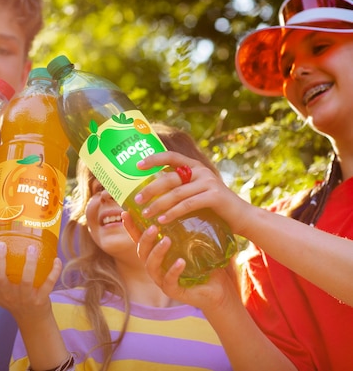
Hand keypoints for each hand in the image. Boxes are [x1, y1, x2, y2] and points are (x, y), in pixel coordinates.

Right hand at [0, 242, 60, 322]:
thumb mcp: (3, 291)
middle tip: (2, 245)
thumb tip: (5, 241)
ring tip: (32, 248)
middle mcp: (7, 296)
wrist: (33, 321)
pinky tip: (56, 260)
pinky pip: (48, 284)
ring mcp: (24, 298)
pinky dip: (53, 271)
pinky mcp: (40, 300)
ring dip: (29, 263)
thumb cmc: (17, 299)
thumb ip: (2, 274)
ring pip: (25, 280)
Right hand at [133, 222, 236, 312]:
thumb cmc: (206, 263)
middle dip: (145, 238)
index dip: (131, 227)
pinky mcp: (174, 291)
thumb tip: (187, 199)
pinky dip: (173, 271)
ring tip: (167, 240)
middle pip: (141, 251)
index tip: (125, 213)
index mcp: (158, 253)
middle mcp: (156, 266)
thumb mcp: (195, 242)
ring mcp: (163, 280)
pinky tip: (181, 262)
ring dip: (157, 252)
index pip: (139, 238)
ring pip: (151, 266)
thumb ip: (186, 226)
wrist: (220, 289)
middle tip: (154, 226)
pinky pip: (169, 281)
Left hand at [134, 151, 253, 237]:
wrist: (242, 217)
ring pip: (176, 193)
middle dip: (150, 189)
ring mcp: (209, 182)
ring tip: (146, 215)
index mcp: (195, 166)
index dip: (153, 159)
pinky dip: (173, 213)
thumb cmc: (213, 207)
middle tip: (136, 200)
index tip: (137, 166)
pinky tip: (162, 221)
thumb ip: (179, 188)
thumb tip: (150, 191)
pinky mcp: (214, 196)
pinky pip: (188, 204)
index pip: (171, 156)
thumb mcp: (195, 193)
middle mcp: (201, 171)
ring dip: (158, 205)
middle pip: (169, 178)